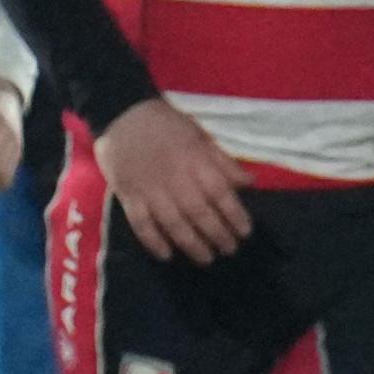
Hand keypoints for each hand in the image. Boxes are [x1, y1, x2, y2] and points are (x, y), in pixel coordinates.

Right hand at [95, 99, 251, 263]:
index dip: (235, 214)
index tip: (246, 231)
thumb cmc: (167, 124)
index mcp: (195, 161)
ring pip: (173, 223)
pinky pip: (140, 224)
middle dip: (217, 234)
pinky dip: (153, 242)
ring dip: (191, 244)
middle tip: (230, 250)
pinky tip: (167, 255)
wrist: (122, 114)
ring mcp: (149, 190)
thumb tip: (250, 182)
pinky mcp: (128, 196)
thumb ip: (223, 162)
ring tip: (206, 259)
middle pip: (199, 212)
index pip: (220, 193)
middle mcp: (175, 179)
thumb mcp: (201, 136)